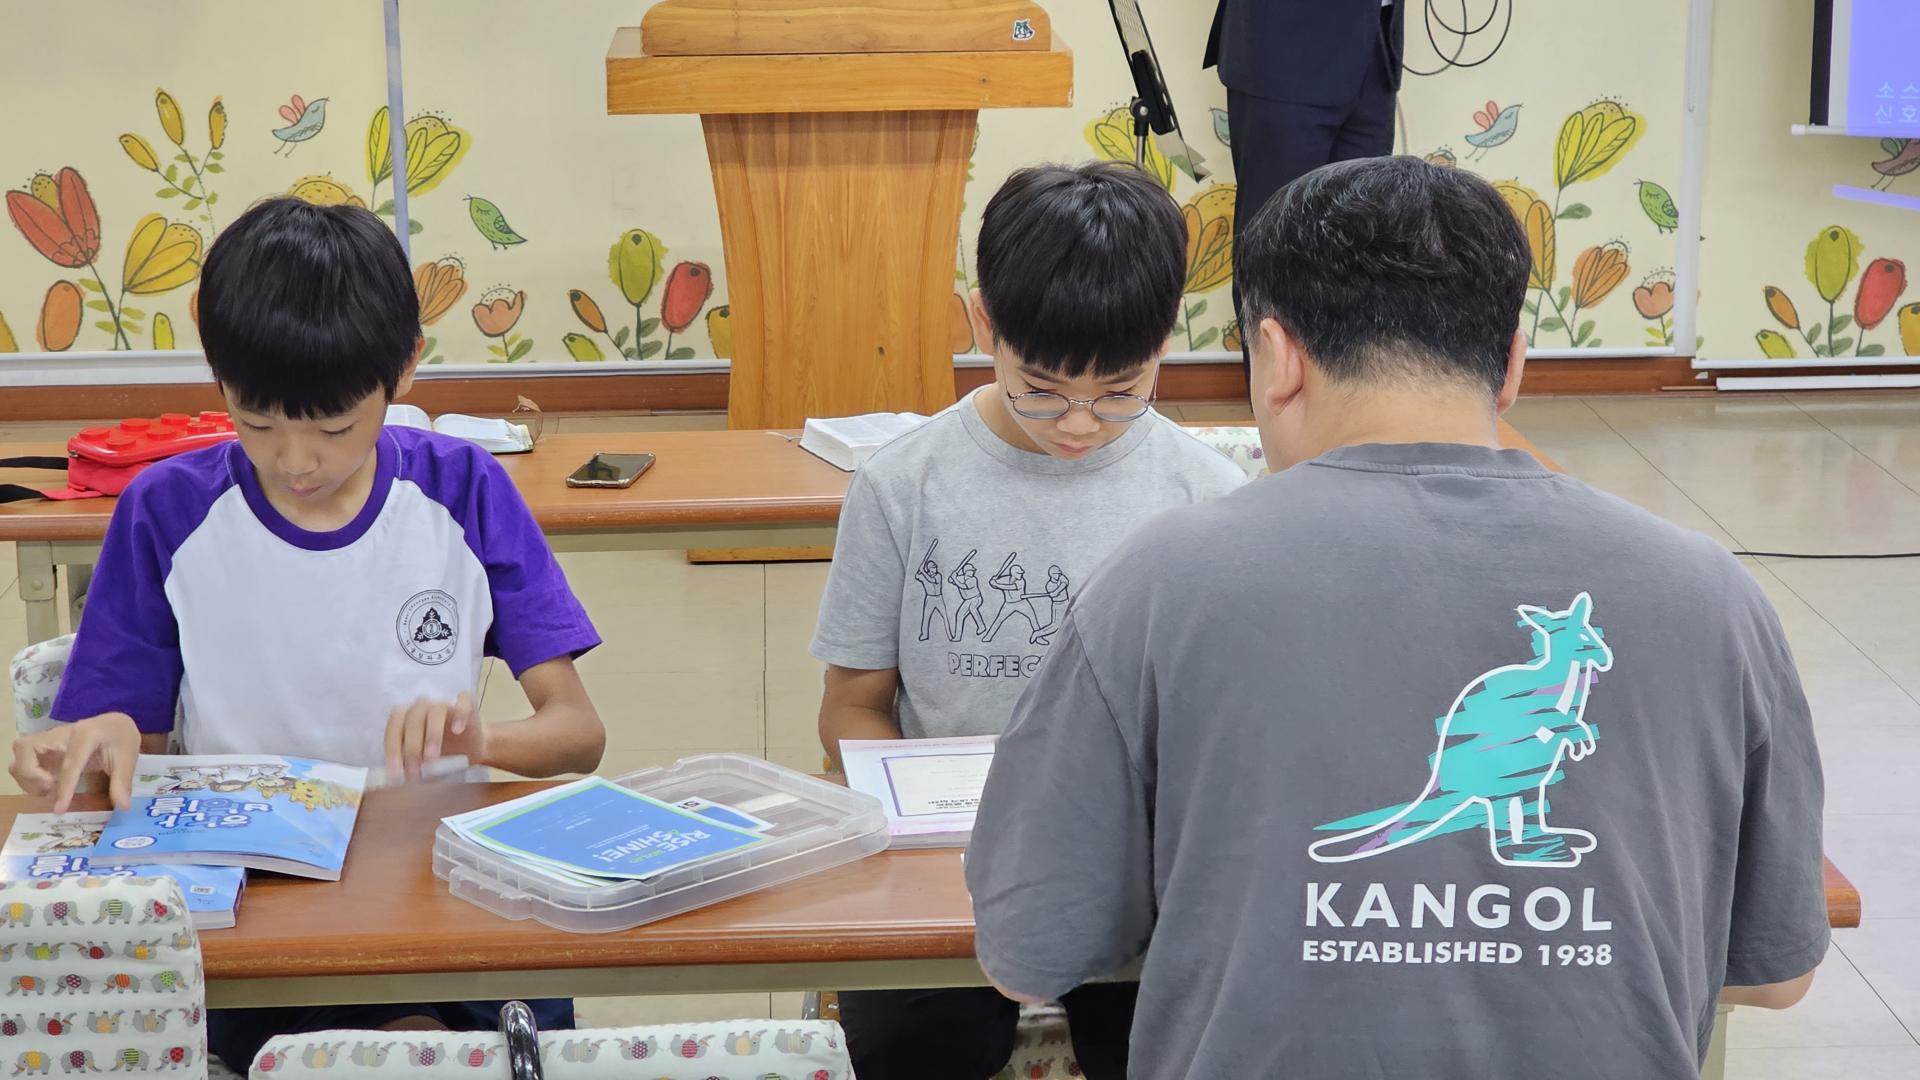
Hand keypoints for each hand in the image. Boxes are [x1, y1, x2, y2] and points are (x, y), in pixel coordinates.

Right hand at [9, 713, 142, 811]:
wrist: (113, 724)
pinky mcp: (43, 749)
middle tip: (52, 787)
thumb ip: (122, 782)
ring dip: (27, 777)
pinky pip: (23, 761)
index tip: (59, 809)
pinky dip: (29, 777)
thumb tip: (122, 806)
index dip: (64, 787)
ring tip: (50, 788)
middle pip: (25, 748)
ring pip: (19, 755)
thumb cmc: (120, 738)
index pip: (69, 762)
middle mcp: (60, 734)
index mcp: (85, 734)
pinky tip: (49, 785)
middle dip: (32, 774)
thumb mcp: (128, 758)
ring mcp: (48, 740)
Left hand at [384, 693, 483, 782]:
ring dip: (432, 734)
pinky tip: (458, 730)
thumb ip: (410, 764)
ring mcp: (445, 704)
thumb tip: (396, 778)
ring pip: (436, 710)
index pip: (394, 728)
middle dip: (411, 747)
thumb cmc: (442, 754)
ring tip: (432, 758)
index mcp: (405, 718)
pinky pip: (463, 701)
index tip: (396, 773)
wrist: (471, 748)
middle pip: (412, 719)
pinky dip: (460, 713)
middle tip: (415, 771)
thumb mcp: (422, 762)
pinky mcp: (467, 704)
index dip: (392, 750)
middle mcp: (423, 707)